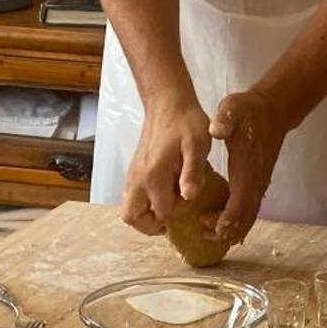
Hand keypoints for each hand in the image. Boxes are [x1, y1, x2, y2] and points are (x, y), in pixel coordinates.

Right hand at [121, 93, 211, 234]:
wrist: (167, 102)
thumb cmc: (185, 121)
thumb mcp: (198, 144)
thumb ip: (193, 171)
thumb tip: (188, 196)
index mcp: (154, 175)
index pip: (162, 212)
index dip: (178, 211)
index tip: (189, 195)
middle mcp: (137, 179)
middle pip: (132, 218)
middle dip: (151, 225)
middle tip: (171, 215)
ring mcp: (132, 175)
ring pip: (129, 211)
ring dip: (146, 216)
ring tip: (167, 205)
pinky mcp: (133, 172)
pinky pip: (131, 199)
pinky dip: (144, 205)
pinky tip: (162, 193)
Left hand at [209, 87, 287, 244]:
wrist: (273, 110)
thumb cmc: (250, 111)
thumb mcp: (233, 109)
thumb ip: (225, 119)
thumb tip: (215, 129)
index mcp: (247, 170)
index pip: (239, 205)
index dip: (224, 220)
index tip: (205, 222)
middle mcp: (256, 183)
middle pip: (244, 219)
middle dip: (224, 231)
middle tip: (202, 229)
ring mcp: (259, 186)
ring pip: (248, 218)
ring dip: (231, 230)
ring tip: (209, 229)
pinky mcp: (259, 185)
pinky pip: (250, 211)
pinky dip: (237, 222)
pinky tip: (221, 222)